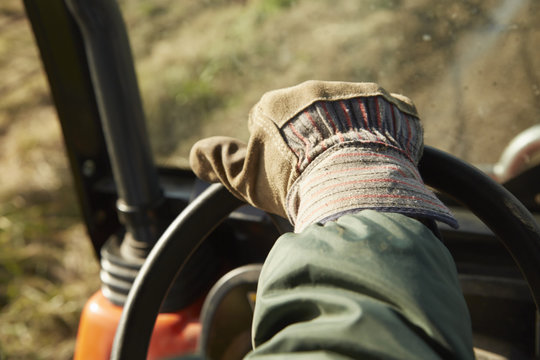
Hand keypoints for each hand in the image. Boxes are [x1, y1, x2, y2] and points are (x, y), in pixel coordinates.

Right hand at [190, 80, 455, 231]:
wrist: (352, 185)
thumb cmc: (293, 184)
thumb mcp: (245, 180)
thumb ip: (217, 161)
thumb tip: (196, 153)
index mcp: (276, 104)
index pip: (277, 128)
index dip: (284, 157)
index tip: (295, 176)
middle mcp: (314, 90)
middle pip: (314, 121)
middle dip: (318, 144)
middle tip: (326, 176)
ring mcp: (355, 92)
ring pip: (351, 117)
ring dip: (352, 140)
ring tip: (355, 172)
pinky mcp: (392, 102)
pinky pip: (389, 117)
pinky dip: (386, 138)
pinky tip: (380, 162)